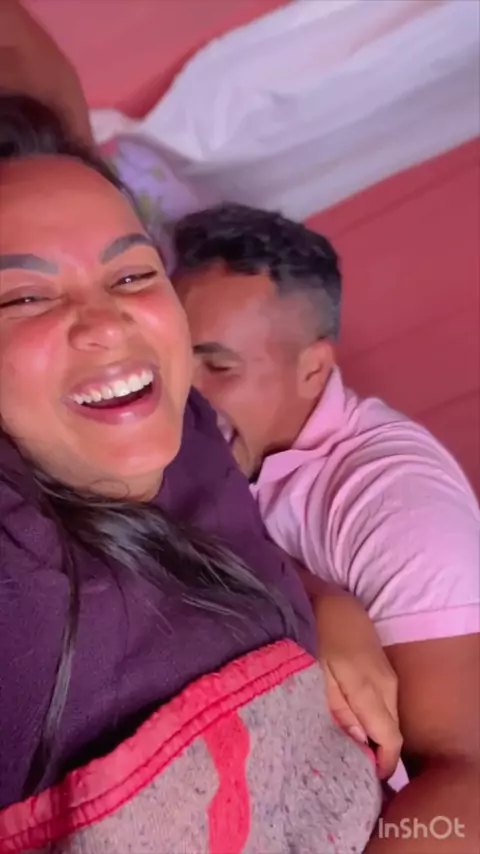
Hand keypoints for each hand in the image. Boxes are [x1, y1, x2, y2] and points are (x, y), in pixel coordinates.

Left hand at [312, 591, 401, 777]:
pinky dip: (367, 711)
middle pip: (390, 729)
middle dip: (373, 749)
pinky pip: (381, 699)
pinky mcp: (380, 664)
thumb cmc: (313, 632)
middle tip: (343, 761)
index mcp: (371, 689)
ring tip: (340, 739)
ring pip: (386, 714)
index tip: (358, 777)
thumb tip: (360, 743)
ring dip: (369, 729)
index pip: (390, 739)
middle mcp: (387, 684)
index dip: (380, 764)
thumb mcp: (316, 673)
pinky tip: (345, 711)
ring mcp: (386, 672)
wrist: (323, 594)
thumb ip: (337, 709)